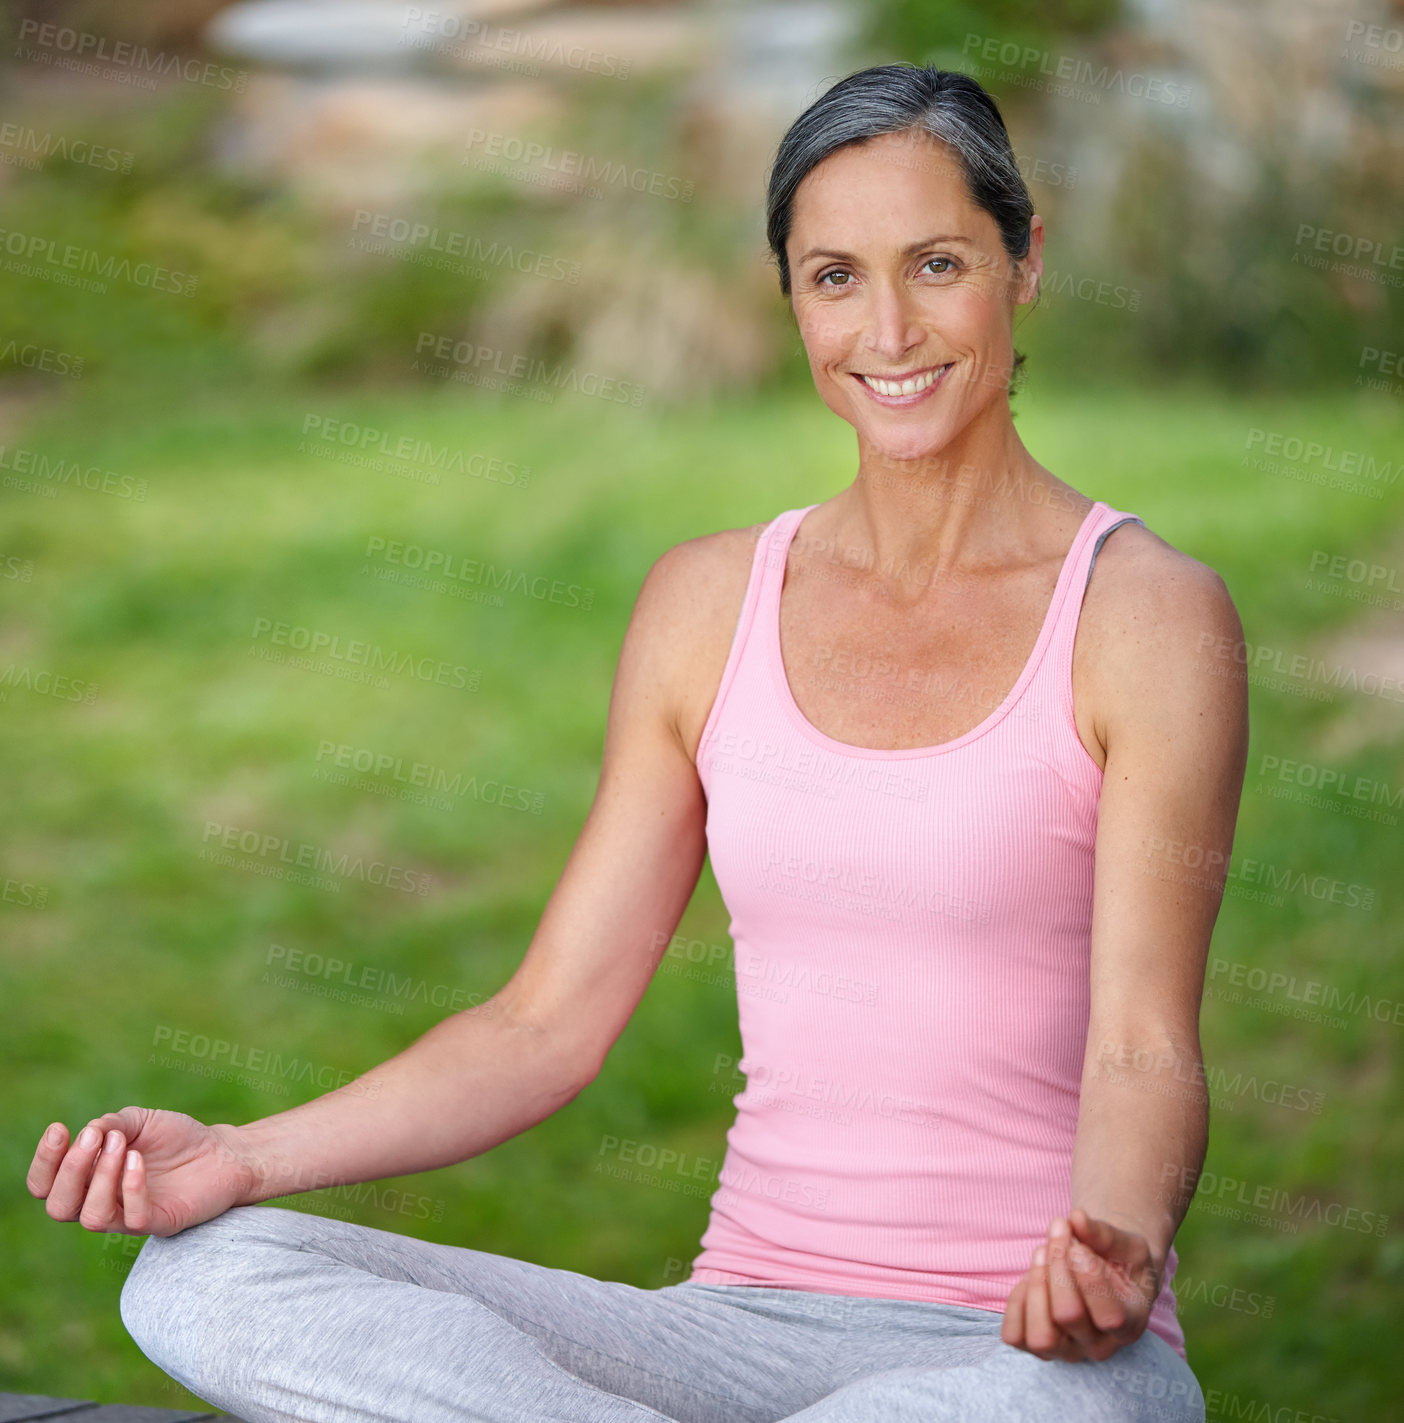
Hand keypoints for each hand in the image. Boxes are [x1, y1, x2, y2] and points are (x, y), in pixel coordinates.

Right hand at [26, 1106, 260, 1237]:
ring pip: (91, 1217)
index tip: (59, 1129)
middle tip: (93, 1137)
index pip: (46, 1185)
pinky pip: (133, 1219)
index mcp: (90, 1178)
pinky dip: (131, 1187)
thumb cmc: (177, 1138)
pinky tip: (139, 1160)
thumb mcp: (141, 1121)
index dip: (44, 1162)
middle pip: (59, 1206)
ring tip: (121, 1144)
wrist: (223, 1152)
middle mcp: (103, 1201)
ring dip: (100, 1177)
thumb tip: (88, 1132)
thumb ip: (112, 1123)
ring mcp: (129, 1216)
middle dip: (69, 1170)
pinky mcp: (158, 1223)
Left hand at [1000, 1208, 1160, 1362]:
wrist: (1109, 1274)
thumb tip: (1077, 1218)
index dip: (1089, 1277)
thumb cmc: (1121, 1261)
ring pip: (1040, 1336)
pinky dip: (1016, 1301)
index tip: (1078, 1245)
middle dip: (1058, 1264)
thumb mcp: (1127, 1244)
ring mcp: (1067, 1350)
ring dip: (1036, 1285)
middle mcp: (1099, 1346)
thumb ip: (1105, 1234)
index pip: (1109, 1316)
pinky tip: (1033, 1272)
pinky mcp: (1037, 1345)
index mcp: (1130, 1325)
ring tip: (1043, 1252)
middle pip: (1068, 1315)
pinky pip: (1014, 1335)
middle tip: (1060, 1231)